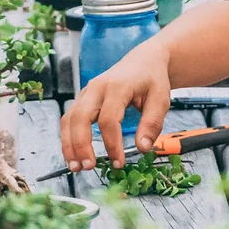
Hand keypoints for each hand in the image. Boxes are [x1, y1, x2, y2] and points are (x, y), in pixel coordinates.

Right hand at [58, 42, 171, 171]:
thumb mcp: (161, 99)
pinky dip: (68, 138)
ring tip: (75, 167)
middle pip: (80, 117)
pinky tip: (73, 155)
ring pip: (69, 118)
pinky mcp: (83, 98)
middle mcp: (97, 88)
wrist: (143, 60)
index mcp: (117, 86)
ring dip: (69, 144)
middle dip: (80, 144)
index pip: (109, 119)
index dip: (112, 143)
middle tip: (88, 167)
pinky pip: (69, 119)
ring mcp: (87, 92)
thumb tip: (142, 148)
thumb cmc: (152, 79)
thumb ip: (152, 124)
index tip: (119, 162)